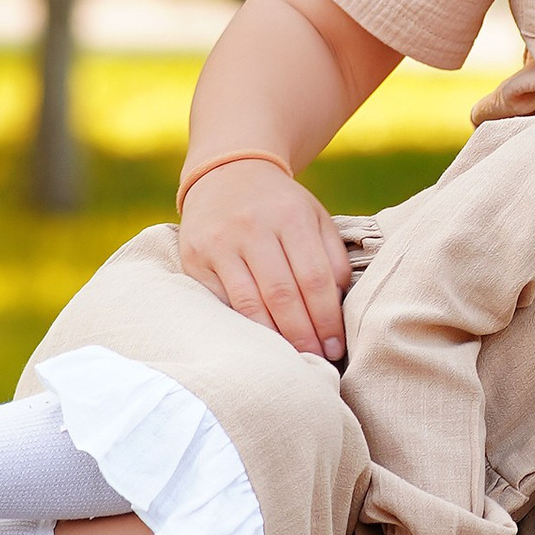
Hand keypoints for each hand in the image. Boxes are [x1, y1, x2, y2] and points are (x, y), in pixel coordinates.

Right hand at [176, 155, 356, 361]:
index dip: (327, 318)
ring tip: (293, 359)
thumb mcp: (314, 217)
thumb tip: (339, 308)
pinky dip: (243, 327)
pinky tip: (261, 344)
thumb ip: (332, 258)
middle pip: (282, 295)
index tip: (337, 346)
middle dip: (304, 335)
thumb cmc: (281, 206)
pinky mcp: (195, 260)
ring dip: (274, 339)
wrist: (226, 174)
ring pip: (249, 304)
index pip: (313, 278)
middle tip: (319, 360)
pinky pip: (222, 303)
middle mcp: (252, 228)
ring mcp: (219, 244)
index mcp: (290, 216)